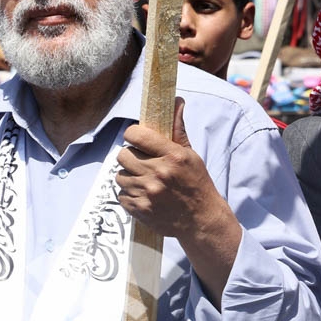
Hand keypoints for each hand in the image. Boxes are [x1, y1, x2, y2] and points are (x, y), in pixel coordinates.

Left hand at [117, 99, 240, 302]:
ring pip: (119, 175)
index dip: (134, 136)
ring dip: (129, 177)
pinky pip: (121, 194)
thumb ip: (177, 129)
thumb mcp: (191, 155)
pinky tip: (144, 195)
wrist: (201, 219)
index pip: (136, 134)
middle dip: (131, 158)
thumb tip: (177, 100)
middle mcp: (158, 173)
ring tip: (144, 181)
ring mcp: (148, 192)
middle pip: (123, 155)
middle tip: (143, 163)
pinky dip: (129, 195)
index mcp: (172, 156)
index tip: (139, 141)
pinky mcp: (139, 209)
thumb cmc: (196, 183)